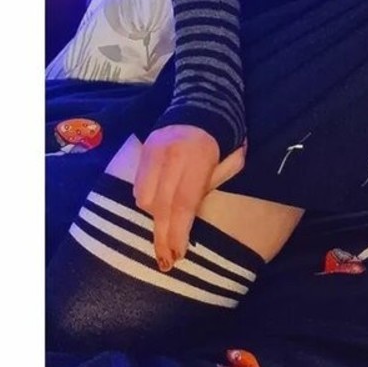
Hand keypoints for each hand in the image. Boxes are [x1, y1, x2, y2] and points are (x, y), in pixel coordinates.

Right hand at [133, 126, 245, 270]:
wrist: (201, 105)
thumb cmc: (221, 138)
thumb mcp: (229, 159)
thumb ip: (218, 184)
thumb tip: (198, 218)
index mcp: (199, 158)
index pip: (184, 202)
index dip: (179, 231)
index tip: (179, 253)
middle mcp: (173, 155)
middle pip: (161, 205)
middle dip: (163, 236)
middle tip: (166, 261)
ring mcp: (154, 152)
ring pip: (145, 198)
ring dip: (155, 218)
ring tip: (165, 232)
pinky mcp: (143, 151)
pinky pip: (138, 186)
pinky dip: (146, 202)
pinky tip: (156, 210)